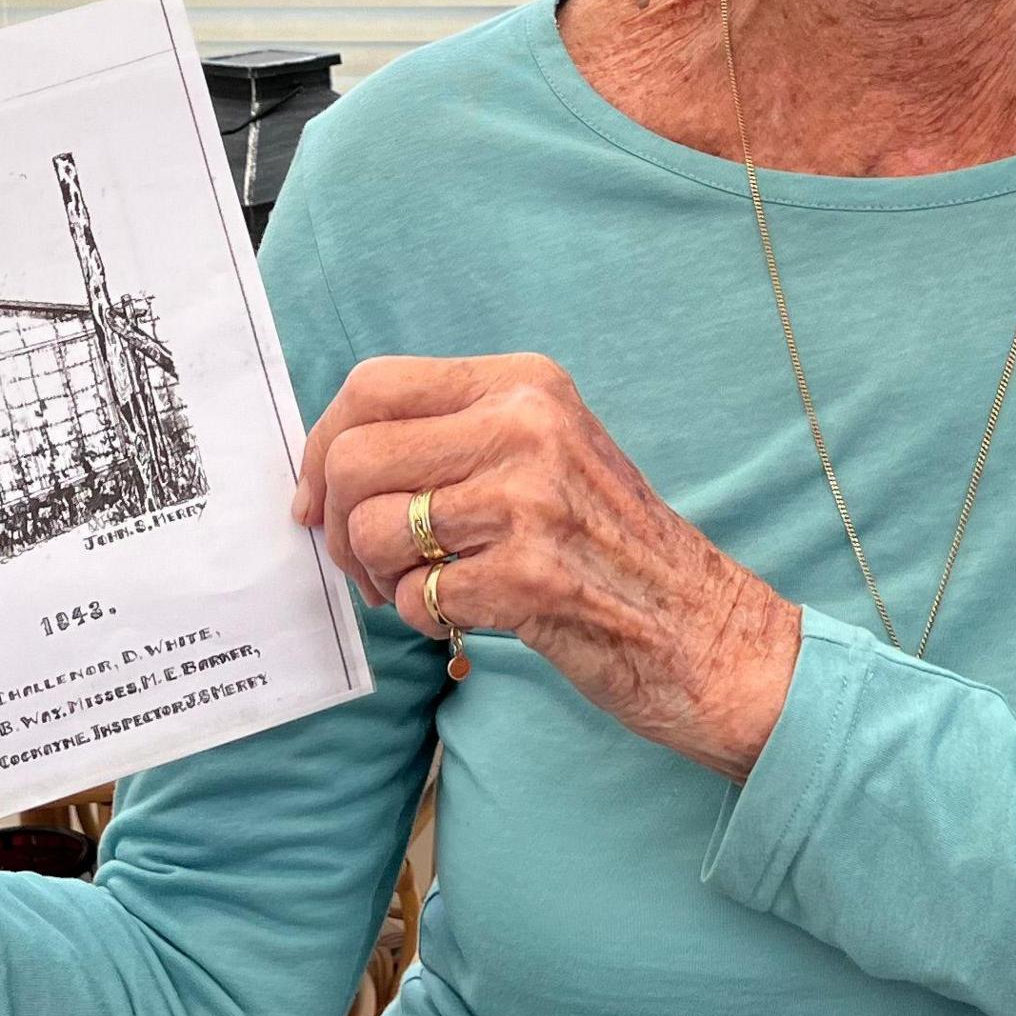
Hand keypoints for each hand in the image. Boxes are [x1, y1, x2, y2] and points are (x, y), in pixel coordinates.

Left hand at [293, 355, 800, 777]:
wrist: (703, 629)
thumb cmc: (610, 546)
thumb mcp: (547, 451)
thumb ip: (455, 436)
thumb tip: (331, 457)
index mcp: (525, 385)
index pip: (372, 386)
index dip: (320, 445)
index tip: (312, 497)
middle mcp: (526, 429)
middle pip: (355, 459)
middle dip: (335, 523)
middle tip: (363, 563)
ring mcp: (530, 502)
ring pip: (375, 530)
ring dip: (377, 578)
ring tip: (418, 590)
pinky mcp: (531, 578)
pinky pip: (415, 597)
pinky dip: (422, 619)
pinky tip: (462, 617)